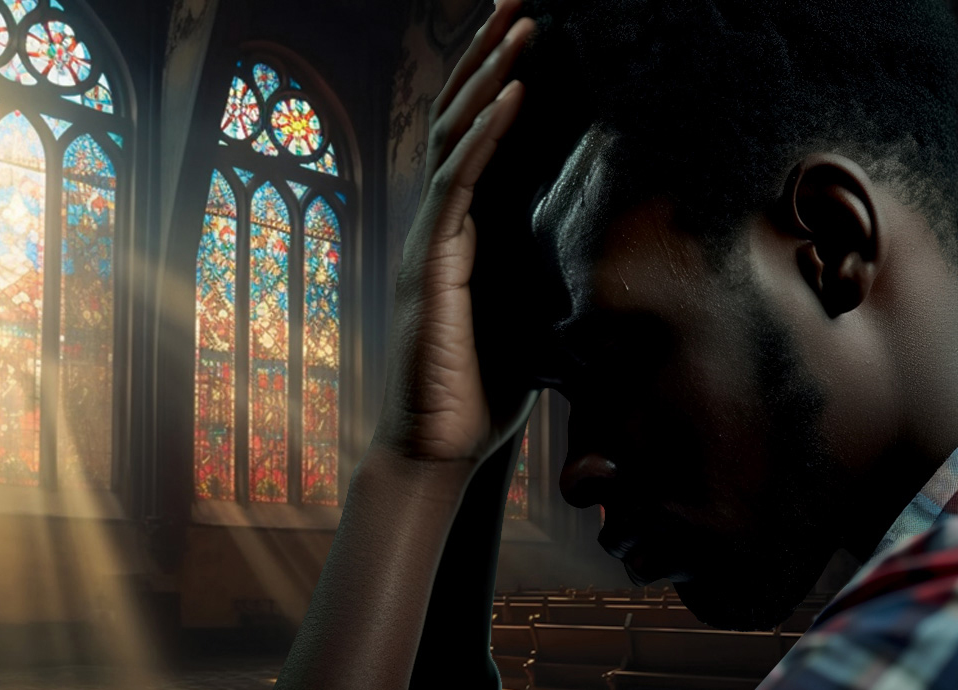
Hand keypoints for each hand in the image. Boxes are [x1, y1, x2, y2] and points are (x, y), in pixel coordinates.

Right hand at [372, 0, 538, 470]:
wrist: (437, 449)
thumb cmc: (483, 390)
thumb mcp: (533, 318)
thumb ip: (552, 273)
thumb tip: (609, 242)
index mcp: (466, 231)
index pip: (480, 139)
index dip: (501, 81)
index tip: (533, 30)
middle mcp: (442, 223)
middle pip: (459, 119)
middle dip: (490, 55)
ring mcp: (431, 240)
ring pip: (454, 138)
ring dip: (490, 76)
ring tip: (522, 22)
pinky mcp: (431, 264)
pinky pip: (457, 186)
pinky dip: (486, 137)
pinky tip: (515, 95)